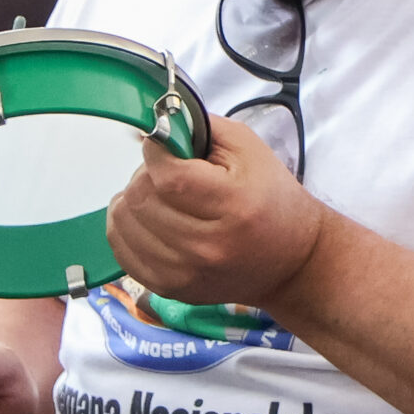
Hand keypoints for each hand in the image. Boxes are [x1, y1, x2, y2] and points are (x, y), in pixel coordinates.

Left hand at [106, 117, 325, 305]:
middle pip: (140, 199)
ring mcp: (186, 273)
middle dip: (145, 175)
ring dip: (132, 201)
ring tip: (158, 197)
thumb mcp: (251, 149)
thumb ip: (201, 128)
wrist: (291, 261)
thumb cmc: (272, 199)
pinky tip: (148, 220)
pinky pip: (122, 253)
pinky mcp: (171, 289)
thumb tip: (153, 124)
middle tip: (168, 173)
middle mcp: (208, 245)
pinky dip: (126, 230)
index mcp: (234, 205)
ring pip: (123, 224)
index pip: (168, 177)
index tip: (165, 147)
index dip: (156, 153)